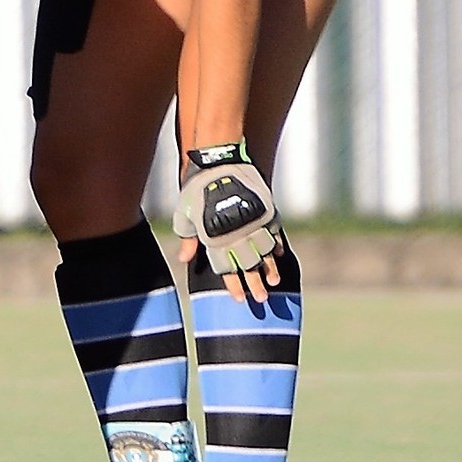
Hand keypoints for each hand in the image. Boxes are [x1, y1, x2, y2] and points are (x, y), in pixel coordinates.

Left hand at [173, 141, 281, 302]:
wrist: (217, 161)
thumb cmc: (195, 187)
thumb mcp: (184, 213)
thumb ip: (187, 238)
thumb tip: (184, 260)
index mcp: (215, 237)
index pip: (226, 268)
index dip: (233, 284)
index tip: (239, 299)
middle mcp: (236, 233)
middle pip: (248, 265)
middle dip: (254, 283)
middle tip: (261, 300)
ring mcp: (253, 222)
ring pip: (264, 252)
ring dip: (269, 269)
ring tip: (273, 282)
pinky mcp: (264, 209)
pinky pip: (273, 231)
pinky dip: (276, 244)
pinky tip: (277, 255)